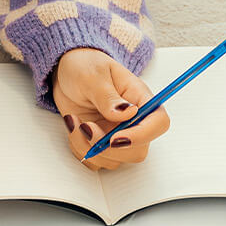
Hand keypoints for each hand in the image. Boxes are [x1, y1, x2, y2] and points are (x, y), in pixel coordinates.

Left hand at [52, 47, 168, 170]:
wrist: (67, 72)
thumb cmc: (84, 65)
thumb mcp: (94, 75)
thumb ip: (108, 97)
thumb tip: (128, 114)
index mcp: (140, 99)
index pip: (158, 123)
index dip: (141, 136)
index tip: (115, 138)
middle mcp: (133, 120)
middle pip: (137, 151)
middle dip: (107, 147)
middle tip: (85, 127)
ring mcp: (117, 134)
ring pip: (113, 159)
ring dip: (88, 147)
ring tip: (74, 122)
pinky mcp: (101, 143)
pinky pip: (95, 160)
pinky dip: (80, 149)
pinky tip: (74, 127)